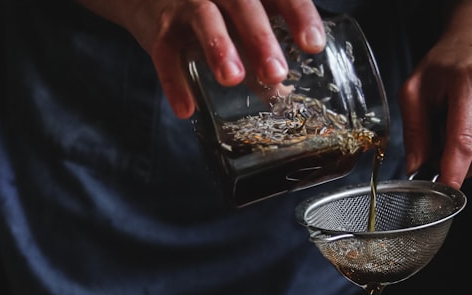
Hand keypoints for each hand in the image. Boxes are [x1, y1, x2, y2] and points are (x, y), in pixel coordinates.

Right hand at [77, 0, 325, 117]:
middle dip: (261, 38)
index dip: (299, 15)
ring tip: (232, 78)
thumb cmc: (208, 8)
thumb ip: (258, 50)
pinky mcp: (159, 28)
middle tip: (276, 73)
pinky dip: (174, 81)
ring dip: (220, 48)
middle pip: (244, 5)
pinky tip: (186, 108)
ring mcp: (187, 4)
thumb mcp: (237, 21)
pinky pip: (165, 53)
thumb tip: (279, 91)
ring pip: (205, 19)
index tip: (312, 44)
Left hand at [398, 0, 471, 188]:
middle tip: (439, 154)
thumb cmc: (445, 65)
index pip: (464, 138)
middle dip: (459, 166)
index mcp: (471, 81)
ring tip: (458, 129)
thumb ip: (414, 130)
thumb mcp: (415, 90)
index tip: (445, 189)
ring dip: (470, 157)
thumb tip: (416, 167)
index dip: (454, 170)